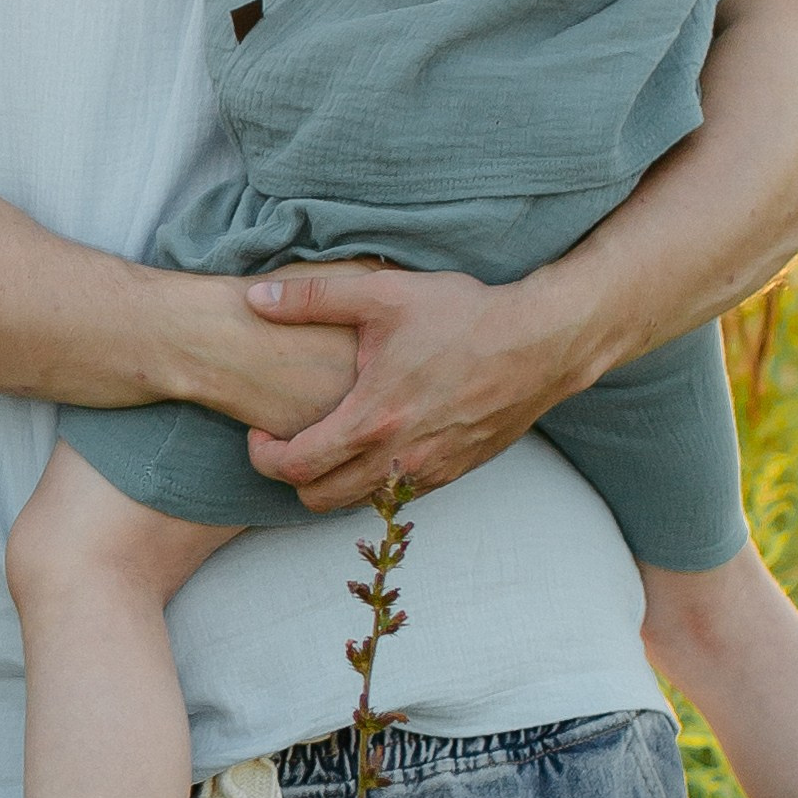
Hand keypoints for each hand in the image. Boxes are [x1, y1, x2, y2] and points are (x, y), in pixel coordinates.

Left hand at [237, 266, 596, 512]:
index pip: (294, 468)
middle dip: (292, 478)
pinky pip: (398, 495)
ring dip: (334, 482)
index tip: (261, 432)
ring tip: (329, 442)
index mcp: (372, 421)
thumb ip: (312, 297)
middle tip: (288, 442)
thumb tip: (256, 298)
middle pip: (319, 500)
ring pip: (359, 503)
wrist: (541, 343)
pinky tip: (375, 442)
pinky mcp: (455, 472)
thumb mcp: (382, 294)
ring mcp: (429, 472)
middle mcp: (398, 459)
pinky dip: (374, 480)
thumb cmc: (463, 316)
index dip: (263, 456)